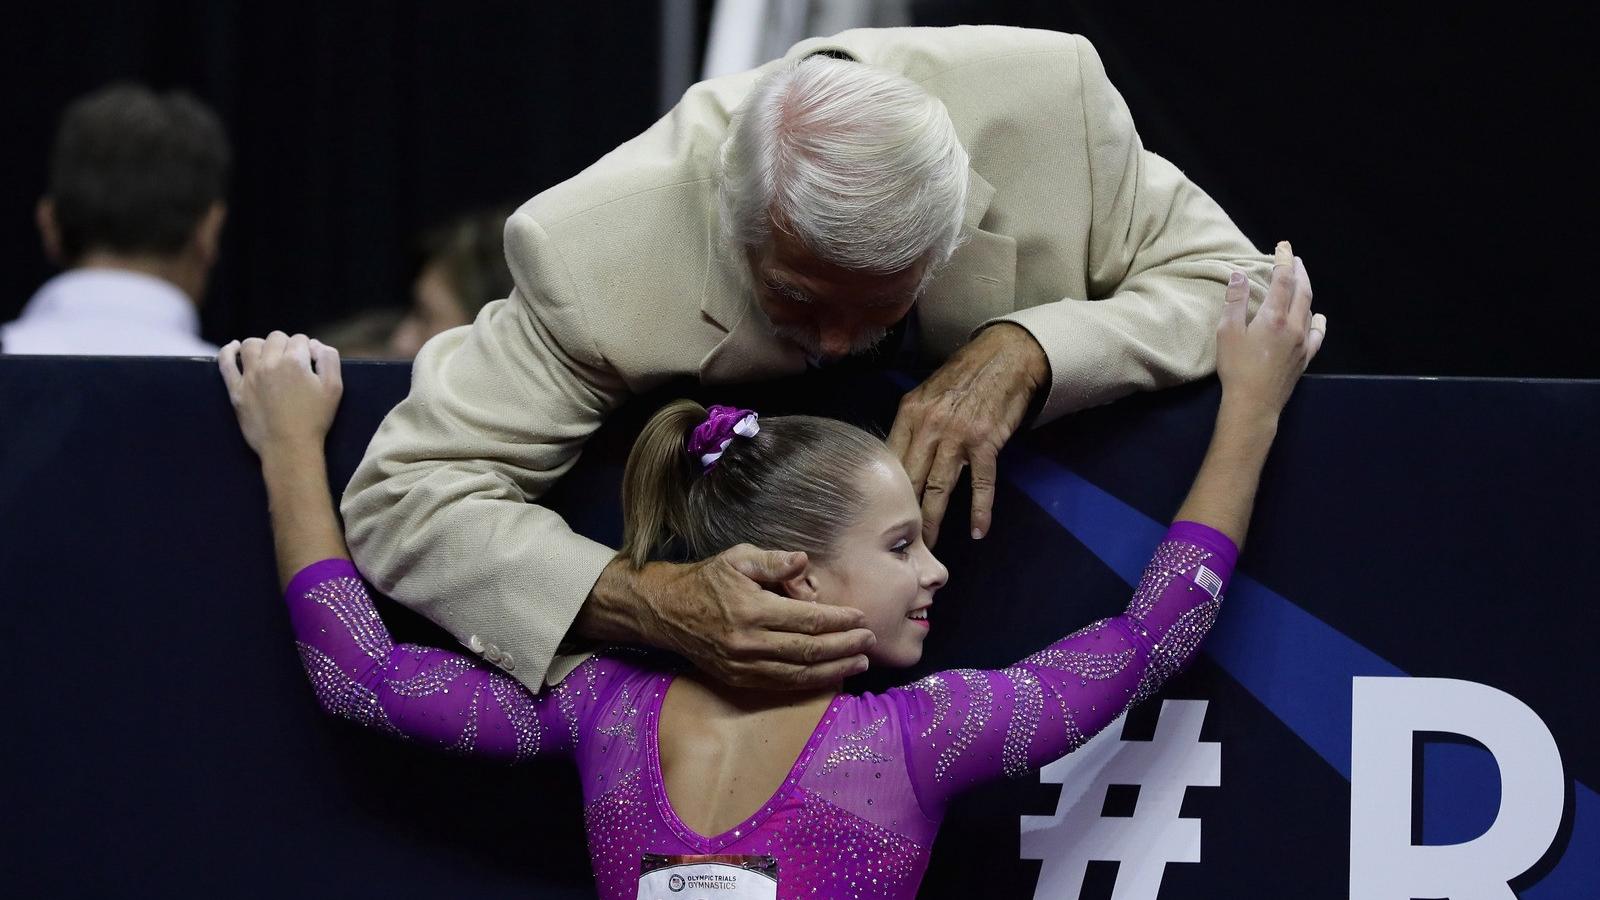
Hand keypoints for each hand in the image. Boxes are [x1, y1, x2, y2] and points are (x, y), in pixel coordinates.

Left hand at [218, 331, 343, 456]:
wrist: (289, 448)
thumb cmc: (315, 419)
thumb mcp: (334, 388)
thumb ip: (329, 359)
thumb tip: (314, 345)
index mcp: (294, 361)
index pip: (299, 339)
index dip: (307, 349)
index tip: (309, 362)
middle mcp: (269, 363)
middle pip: (276, 338)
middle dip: (286, 345)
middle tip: (292, 362)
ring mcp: (250, 376)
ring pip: (251, 344)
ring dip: (262, 345)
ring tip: (268, 356)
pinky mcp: (236, 390)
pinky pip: (226, 363)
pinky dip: (228, 351)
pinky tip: (234, 347)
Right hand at [594, 544, 876, 689]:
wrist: (665, 611)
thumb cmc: (706, 580)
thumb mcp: (737, 558)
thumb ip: (772, 561)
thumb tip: (803, 561)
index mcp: (753, 610)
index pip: (807, 620)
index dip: (838, 621)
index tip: (860, 618)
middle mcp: (749, 642)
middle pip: (809, 650)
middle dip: (844, 647)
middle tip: (869, 641)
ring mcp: (743, 665)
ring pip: (798, 674)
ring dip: (833, 670)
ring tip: (859, 663)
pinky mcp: (738, 679)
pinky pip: (781, 685)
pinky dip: (809, 683)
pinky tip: (829, 676)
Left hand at [886, 322, 1047, 546]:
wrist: (1004, 357)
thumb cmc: (964, 376)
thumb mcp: (927, 394)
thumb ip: (912, 425)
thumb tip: (896, 458)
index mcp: (909, 414)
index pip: (889, 460)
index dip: (884, 491)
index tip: (877, 515)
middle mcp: (929, 426)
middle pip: (910, 480)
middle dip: (902, 515)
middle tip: (897, 543)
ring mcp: (958, 436)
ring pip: (938, 488)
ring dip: (932, 522)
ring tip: (927, 548)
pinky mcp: (986, 443)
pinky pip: (981, 484)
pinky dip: (980, 510)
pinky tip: (977, 531)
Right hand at [1216, 241, 1326, 417]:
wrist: (1254, 404)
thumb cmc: (1236, 368)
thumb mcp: (1227, 332)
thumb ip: (1234, 302)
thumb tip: (1239, 275)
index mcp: (1274, 317)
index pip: (1283, 280)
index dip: (1283, 261)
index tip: (1282, 246)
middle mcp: (1294, 326)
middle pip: (1302, 290)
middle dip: (1298, 271)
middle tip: (1293, 258)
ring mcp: (1302, 343)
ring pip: (1309, 309)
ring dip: (1306, 291)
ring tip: (1301, 280)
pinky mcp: (1304, 358)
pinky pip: (1317, 335)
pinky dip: (1318, 321)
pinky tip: (1318, 317)